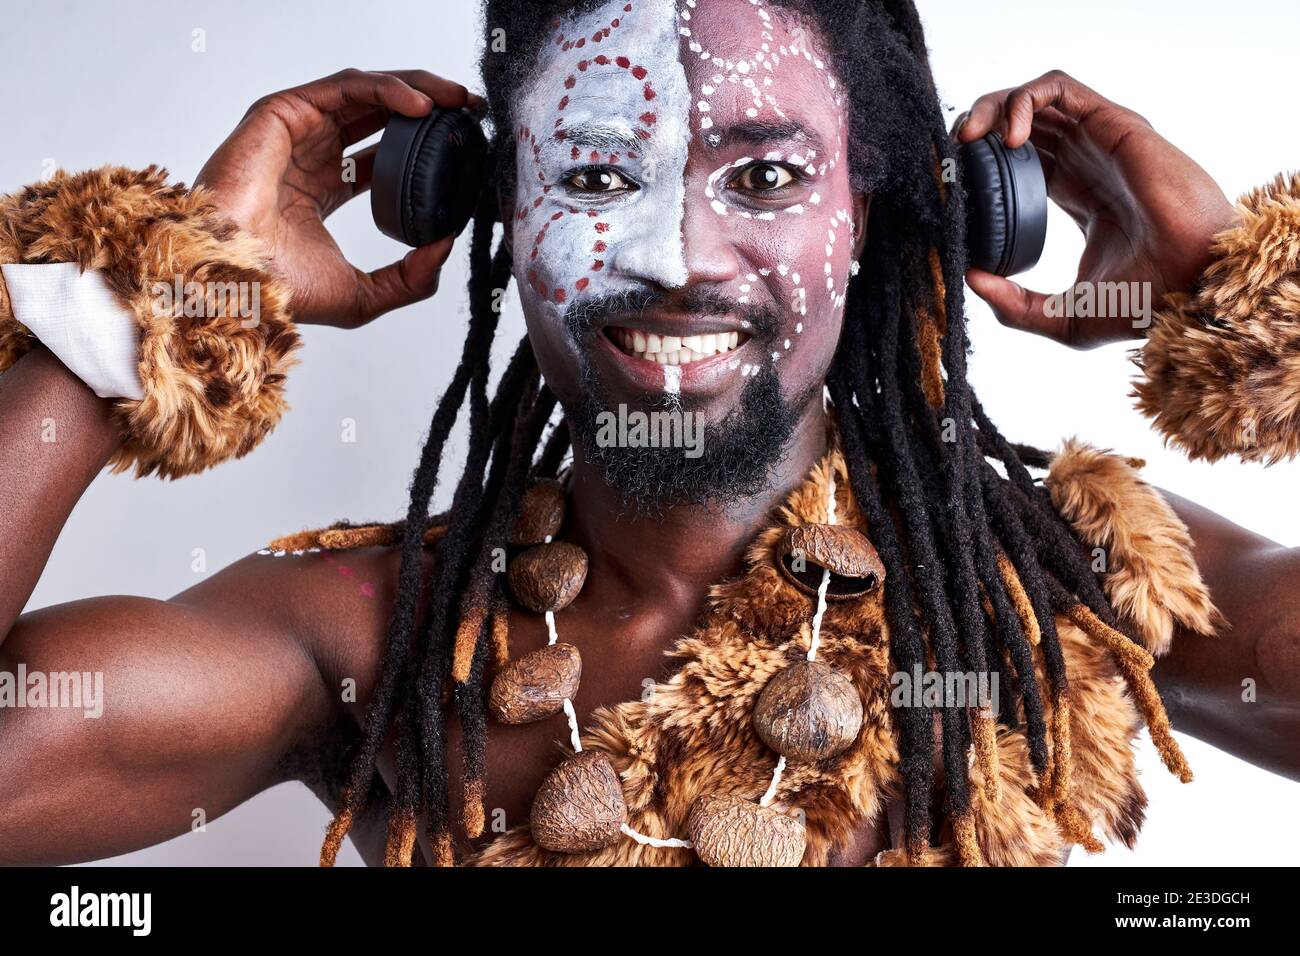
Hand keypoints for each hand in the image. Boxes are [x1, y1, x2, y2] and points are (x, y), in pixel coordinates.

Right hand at [196, 69, 483, 327]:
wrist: (236, 279)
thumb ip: (410, 279)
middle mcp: (310, 155)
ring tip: (460, 101)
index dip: (424, 148)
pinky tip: (424, 107)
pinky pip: (347, 89)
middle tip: (472, 113)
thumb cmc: (280, 290)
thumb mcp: (363, 295)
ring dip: (419, 89)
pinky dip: (390, 91)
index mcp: (322, 190)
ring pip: (368, 93)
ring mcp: (296, 131)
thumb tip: (446, 248)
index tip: (466, 150)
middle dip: (431, 108)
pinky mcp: (285, 112)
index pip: (381, 155)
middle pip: (379, 116)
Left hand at [955, 70, 1235, 348]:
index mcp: (1075, 195)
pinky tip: (1005, 139)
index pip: (1017, 163)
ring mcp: (1098, 140)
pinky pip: (1057, 89)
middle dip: (977, 131)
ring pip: (1033, 99)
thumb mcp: (1064, 317)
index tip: (952, 190)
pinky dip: (1021, 101)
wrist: (1191, 288)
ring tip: (967, 141)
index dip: (980, 168)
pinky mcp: (1112, 124)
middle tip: (949, 159)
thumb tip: (969, 281)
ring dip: (990, 108)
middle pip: (1020, 125)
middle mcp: (1085, 161)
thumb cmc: (1144, 303)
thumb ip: (1015, 307)